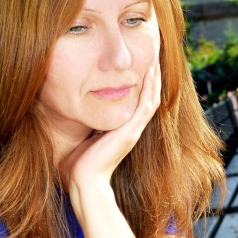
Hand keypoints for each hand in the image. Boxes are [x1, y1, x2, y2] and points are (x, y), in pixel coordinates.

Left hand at [61, 63, 160, 199]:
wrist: (84, 180)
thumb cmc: (82, 163)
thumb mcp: (88, 137)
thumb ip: (92, 125)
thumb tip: (83, 112)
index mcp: (124, 130)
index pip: (139, 103)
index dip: (143, 85)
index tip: (143, 66)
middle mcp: (132, 130)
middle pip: (150, 99)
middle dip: (153, 78)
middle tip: (155, 57)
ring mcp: (133, 131)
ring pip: (151, 100)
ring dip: (155, 79)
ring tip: (156, 60)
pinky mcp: (130, 132)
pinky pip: (144, 106)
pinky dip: (148, 89)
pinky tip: (149, 73)